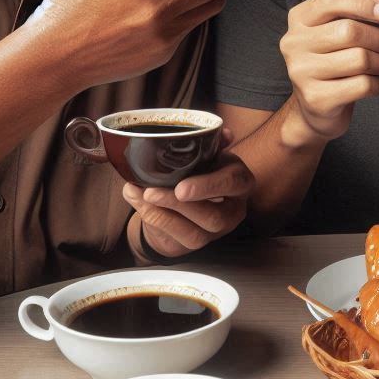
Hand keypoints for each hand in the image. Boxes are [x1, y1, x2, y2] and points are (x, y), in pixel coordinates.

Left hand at [124, 148, 254, 256]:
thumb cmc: (205, 171)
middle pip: (214, 217)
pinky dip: (153, 220)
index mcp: (240, 183)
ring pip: (194, 234)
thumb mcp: (211, 155)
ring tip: (141, 196)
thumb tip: (221, 133)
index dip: (209, 187)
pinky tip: (137, 201)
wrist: (193, 197)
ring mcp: (215, 232)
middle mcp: (233, 211)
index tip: (181, 187)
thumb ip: (215, 143)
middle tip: (152, 192)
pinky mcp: (194, 244)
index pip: (233, 184)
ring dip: (163, 216)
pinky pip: (175, 239)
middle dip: (179, 207)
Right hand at [280, 0, 378, 145]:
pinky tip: (373, 83)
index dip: (363, 3)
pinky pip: (362, 85)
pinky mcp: (316, 98)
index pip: (331, 0)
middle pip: (350, 31)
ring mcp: (301, 72)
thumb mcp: (340, 28)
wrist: (315, 107)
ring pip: (360, 59)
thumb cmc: (331, 62)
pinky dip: (377, 84)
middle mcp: (294, 43)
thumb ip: (356, 5)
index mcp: (299, 19)